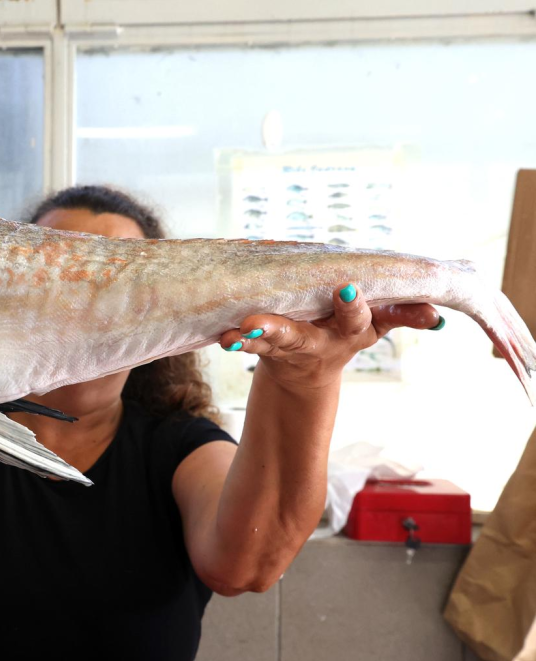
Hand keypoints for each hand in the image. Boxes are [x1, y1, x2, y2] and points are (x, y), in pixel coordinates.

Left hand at [218, 283, 443, 390]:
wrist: (304, 373)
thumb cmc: (341, 330)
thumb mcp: (374, 326)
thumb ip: (402, 316)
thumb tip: (434, 315)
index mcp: (352, 329)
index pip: (358, 317)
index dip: (355, 305)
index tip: (348, 288)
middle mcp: (323, 340)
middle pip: (319, 330)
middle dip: (310, 321)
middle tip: (306, 304)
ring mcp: (293, 346)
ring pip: (278, 339)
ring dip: (261, 334)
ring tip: (242, 330)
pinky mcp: (267, 350)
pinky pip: (252, 345)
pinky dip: (240, 342)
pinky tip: (226, 337)